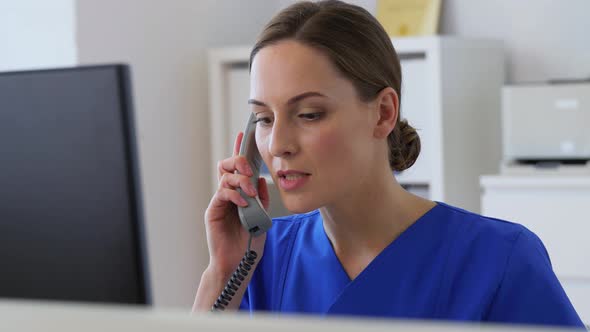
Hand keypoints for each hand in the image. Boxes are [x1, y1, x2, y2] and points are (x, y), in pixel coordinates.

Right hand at [204, 131, 269, 278]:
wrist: (239, 262)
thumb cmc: (249, 242)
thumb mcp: (262, 217)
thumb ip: (262, 199)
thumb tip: (261, 179)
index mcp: (240, 193)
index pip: (239, 168)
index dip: (241, 150)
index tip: (245, 135)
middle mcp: (228, 194)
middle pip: (228, 166)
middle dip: (239, 162)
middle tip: (249, 169)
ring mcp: (220, 201)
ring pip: (225, 177)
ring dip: (240, 180)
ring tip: (250, 191)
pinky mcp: (213, 210)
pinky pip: (222, 193)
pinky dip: (234, 194)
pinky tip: (244, 201)